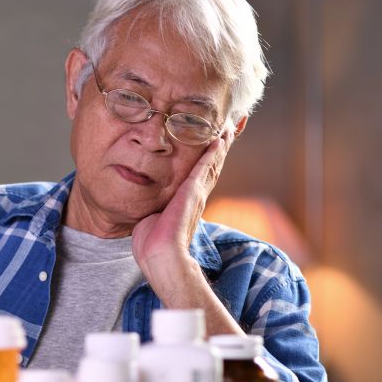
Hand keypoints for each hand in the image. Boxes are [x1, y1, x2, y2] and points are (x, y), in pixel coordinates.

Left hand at [132, 130, 234, 286]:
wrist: (161, 256)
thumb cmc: (153, 243)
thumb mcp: (153, 220)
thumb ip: (155, 211)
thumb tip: (148, 211)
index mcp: (188, 202)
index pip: (202, 174)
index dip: (211, 158)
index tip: (218, 141)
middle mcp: (197, 196)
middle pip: (213, 165)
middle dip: (223, 146)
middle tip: (233, 126)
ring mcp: (197, 193)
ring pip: (213, 163)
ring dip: (222, 144)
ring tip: (231, 126)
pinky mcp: (193, 192)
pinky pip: (205, 167)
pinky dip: (213, 152)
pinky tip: (219, 139)